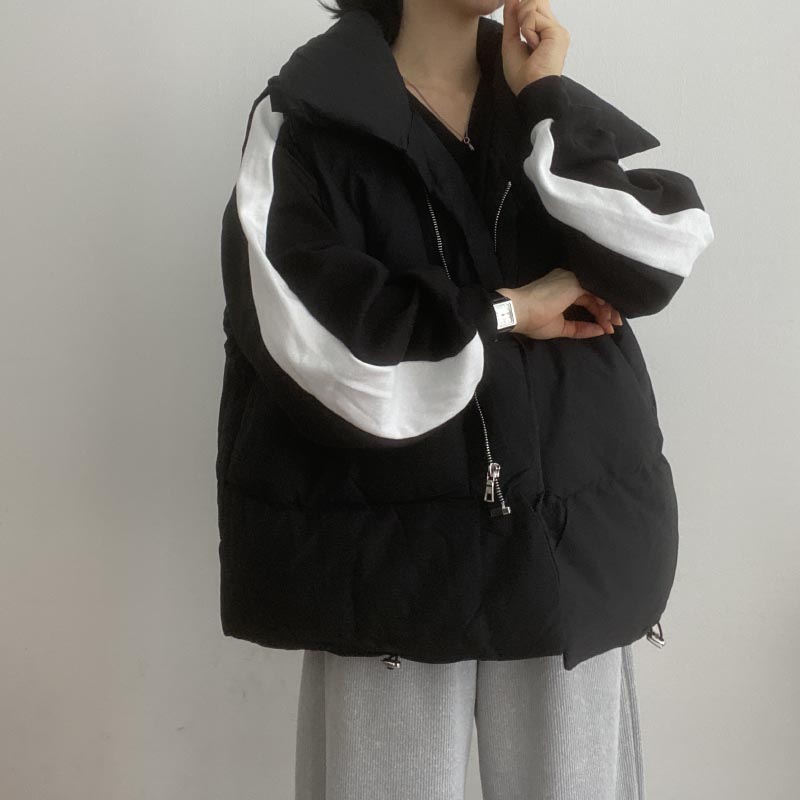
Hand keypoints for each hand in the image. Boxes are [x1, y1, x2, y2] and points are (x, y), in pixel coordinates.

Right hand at [498, 268, 622, 339]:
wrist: (518, 312)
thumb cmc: (532, 320)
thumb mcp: (560, 327)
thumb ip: (580, 328)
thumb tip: (600, 331)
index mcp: (563, 288)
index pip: (587, 298)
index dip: (598, 313)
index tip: (606, 326)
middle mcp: (569, 280)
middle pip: (595, 295)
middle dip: (608, 311)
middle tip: (615, 325)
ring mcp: (572, 279)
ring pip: (597, 293)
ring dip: (607, 310)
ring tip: (611, 325)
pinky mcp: (574, 282)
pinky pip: (595, 292)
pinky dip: (603, 305)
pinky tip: (607, 317)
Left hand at [501, 0, 570, 96]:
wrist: (531, 90)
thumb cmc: (523, 76)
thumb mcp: (511, 41)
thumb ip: (512, 18)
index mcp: (545, 32)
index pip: (537, 3)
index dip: (524, 4)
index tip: (516, 4)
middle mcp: (553, 29)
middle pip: (534, 0)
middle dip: (521, 13)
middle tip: (524, 36)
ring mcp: (557, 30)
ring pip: (532, 4)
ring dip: (522, 24)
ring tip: (529, 44)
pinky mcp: (557, 32)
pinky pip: (532, 17)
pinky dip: (527, 31)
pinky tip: (534, 46)